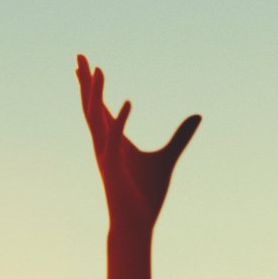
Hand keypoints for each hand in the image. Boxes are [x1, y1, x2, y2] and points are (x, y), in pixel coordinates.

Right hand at [77, 56, 199, 233]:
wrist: (137, 223)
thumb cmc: (146, 194)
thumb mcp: (168, 158)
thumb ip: (181, 136)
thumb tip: (198, 116)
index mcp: (113, 141)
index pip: (100, 108)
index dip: (93, 87)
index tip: (89, 65)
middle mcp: (104, 145)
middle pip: (91, 107)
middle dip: (86, 82)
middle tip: (80, 55)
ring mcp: (106, 155)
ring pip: (96, 119)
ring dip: (96, 95)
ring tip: (97, 70)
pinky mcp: (114, 168)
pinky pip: (115, 140)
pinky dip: (121, 121)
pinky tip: (129, 102)